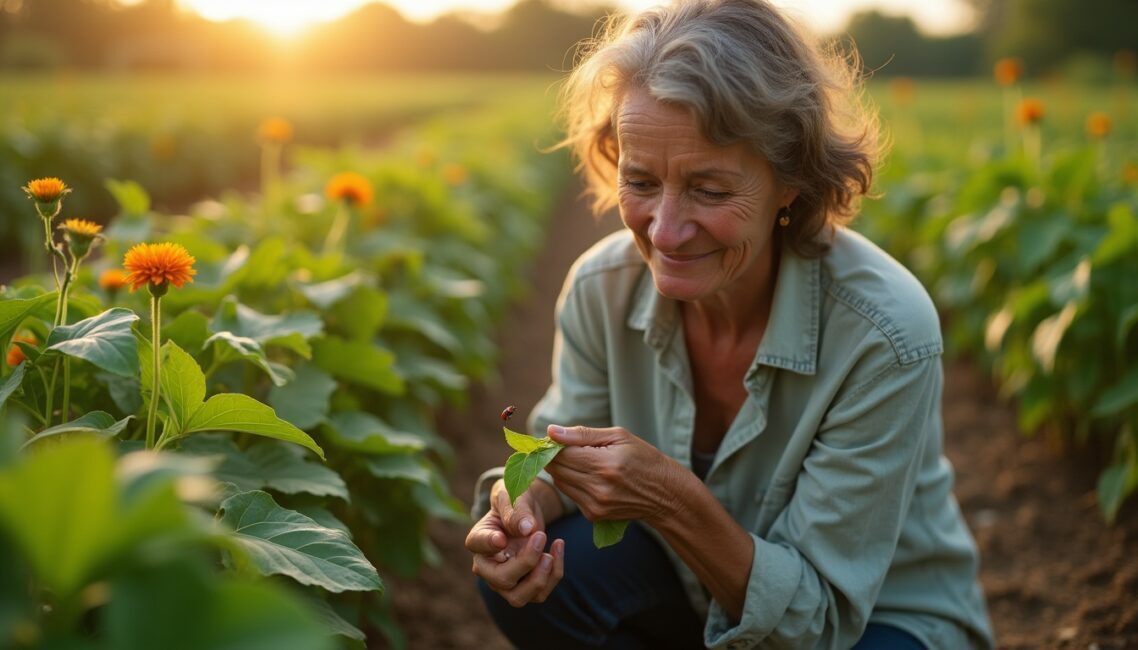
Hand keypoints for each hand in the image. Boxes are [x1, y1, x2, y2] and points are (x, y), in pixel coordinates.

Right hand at [465, 479, 564, 606]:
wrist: (525, 513)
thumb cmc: (515, 502)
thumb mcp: (514, 496)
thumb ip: (516, 510)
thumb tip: (525, 529)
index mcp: (478, 540)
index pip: (478, 545)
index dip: (489, 544)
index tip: (502, 537)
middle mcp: (487, 567)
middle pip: (502, 580)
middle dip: (526, 562)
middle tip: (541, 536)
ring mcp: (505, 581)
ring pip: (519, 597)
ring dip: (540, 577)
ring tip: (551, 551)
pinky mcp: (525, 587)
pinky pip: (539, 594)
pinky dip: (554, 574)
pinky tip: (558, 547)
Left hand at [545, 424, 689, 526]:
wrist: (665, 494)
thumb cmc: (643, 458)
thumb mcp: (618, 437)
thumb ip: (582, 434)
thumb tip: (551, 431)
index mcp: (604, 465)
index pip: (562, 454)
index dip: (555, 444)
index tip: (557, 438)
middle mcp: (597, 488)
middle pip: (556, 469)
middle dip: (556, 456)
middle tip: (567, 447)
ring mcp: (595, 505)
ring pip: (560, 482)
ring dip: (563, 470)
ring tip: (582, 460)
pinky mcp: (593, 515)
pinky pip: (570, 495)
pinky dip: (573, 483)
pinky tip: (589, 476)